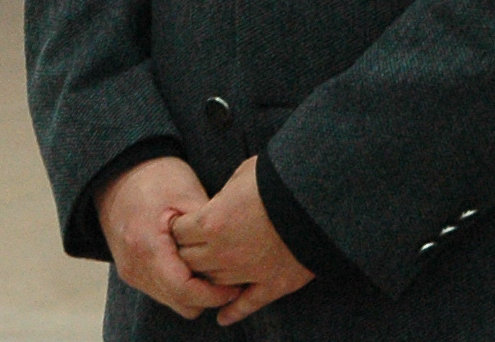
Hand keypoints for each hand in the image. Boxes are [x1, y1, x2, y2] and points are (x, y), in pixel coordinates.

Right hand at [96, 156, 239, 319]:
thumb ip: (207, 230)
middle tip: (229, 276)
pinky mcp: (131, 271)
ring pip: (172, 301)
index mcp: (147, 249)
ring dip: (194, 290)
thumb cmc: (157, 177)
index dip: (214, 295)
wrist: (120, 172)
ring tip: (212, 266)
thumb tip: (233, 256)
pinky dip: (180, 284)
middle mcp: (134, 268)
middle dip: (207, 295)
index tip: (236, 286)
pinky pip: (162, 291)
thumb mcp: (188, 195)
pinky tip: (194, 263)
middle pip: (180, 303)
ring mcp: (130, 272)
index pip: (185, 292)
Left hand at [170, 156, 316, 326]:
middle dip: (189, 252)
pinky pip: (247, 304)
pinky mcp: (273, 284)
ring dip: (210, 276)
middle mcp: (223, 252)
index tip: (186, 224)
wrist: (315, 197)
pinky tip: (223, 318)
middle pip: (191, 261)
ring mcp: (247, 272)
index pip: (179, 233)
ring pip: (214, 283)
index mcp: (211, 222)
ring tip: (212, 269)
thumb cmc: (276, 178)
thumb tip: (217, 206)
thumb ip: (222, 196)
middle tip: (196, 246)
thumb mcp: (241, 175)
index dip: (181, 227)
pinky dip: (233, 313)